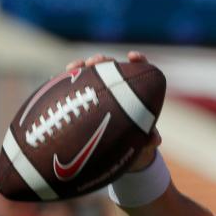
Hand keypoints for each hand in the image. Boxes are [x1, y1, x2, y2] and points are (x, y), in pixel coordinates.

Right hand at [65, 51, 161, 171]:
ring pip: (92, 76)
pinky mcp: (84, 101)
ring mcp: (100, 95)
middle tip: (95, 61)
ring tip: (74, 66)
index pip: (140, 72)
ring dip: (83, 67)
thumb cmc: (134, 148)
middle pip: (113, 69)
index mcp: (137, 96)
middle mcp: (119, 91)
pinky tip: (60, 77)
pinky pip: (75, 88)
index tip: (132, 56)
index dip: (138, 61)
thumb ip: (149, 140)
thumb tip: (155, 139)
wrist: (117, 159)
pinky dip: (69, 81)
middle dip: (104, 61)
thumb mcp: (142, 146)